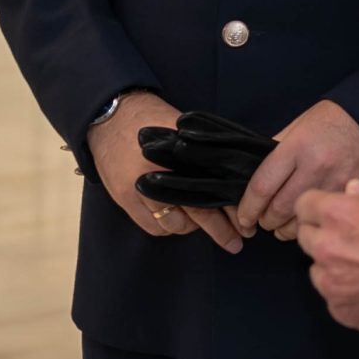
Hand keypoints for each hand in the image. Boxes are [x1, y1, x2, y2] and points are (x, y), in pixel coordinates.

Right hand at [88, 91, 243, 253]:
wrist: (111, 116)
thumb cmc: (152, 118)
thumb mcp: (184, 129)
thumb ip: (205, 155)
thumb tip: (236, 182)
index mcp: (183, 153)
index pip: (215, 187)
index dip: (232, 208)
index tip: (246, 221)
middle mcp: (163, 171)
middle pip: (199, 211)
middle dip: (221, 230)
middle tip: (236, 242)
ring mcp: (142, 187)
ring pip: (177, 225)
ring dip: (191, 227)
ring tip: (196, 220)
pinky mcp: (125, 198)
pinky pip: (154, 227)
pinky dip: (167, 227)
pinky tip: (172, 216)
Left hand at [234, 100, 358, 240]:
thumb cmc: (323, 123)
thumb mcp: (292, 130)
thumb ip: (272, 156)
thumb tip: (251, 188)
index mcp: (297, 147)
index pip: (263, 187)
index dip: (248, 207)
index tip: (243, 217)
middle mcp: (317, 166)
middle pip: (280, 209)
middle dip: (265, 220)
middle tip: (262, 221)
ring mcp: (337, 182)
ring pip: (302, 220)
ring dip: (285, 228)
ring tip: (279, 225)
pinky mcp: (352, 193)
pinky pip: (324, 218)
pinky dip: (309, 224)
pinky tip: (303, 220)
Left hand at [294, 182, 358, 333]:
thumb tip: (352, 191)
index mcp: (335, 214)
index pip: (304, 204)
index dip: (315, 208)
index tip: (324, 212)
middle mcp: (325, 246)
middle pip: (305, 236)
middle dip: (320, 236)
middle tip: (344, 241)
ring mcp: (329, 280)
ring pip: (316, 269)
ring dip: (330, 268)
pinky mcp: (338, 308)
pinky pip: (332, 298)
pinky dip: (344, 295)